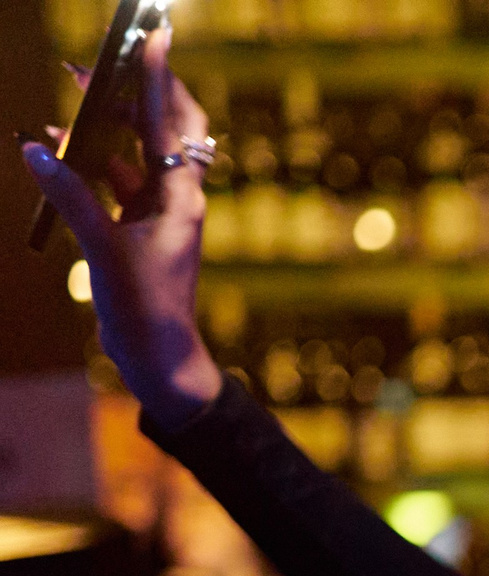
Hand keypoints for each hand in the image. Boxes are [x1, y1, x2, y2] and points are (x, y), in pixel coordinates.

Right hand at [18, 30, 221, 430]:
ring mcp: (159, 213)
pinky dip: (88, 164)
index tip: (151, 36)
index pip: (172, 124)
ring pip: (132, 154)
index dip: (159, 77)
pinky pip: (114, 183)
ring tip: (65, 100)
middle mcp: (177, 199)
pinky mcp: (139, 229)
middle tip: (94, 64)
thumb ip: (71, 197)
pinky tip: (54, 150)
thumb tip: (38, 149)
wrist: (159, 358)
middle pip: (161, 129)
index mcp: (182, 199)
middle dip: (129, 93)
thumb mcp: (102, 250)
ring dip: (100, 128)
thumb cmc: (145, 310)